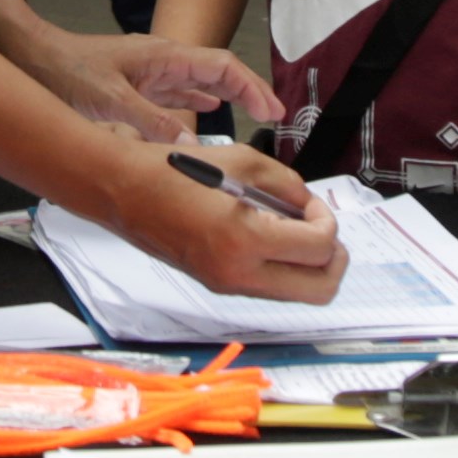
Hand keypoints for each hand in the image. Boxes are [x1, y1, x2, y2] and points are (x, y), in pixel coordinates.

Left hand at [26, 27, 283, 144]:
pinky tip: (206, 113)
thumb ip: (151, 122)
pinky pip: (177, 92)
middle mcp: (162, 61)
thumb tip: (191, 144)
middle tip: (273, 116)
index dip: (251, 87)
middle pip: (217, 73)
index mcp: (163, 56)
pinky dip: (197, 102)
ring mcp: (149, 72)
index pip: (222, 67)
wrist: (30, 57)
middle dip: (248, 91)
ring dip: (227, 97)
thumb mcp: (109, 99)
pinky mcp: (134, 85)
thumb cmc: (65, 70)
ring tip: (252, 115)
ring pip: (199, 82)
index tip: (273, 110)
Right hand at [134, 141, 342, 305]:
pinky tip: (271, 236)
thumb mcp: (243, 162)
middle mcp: (238, 273)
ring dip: (308, 266)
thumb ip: (288, 185)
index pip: (318, 249)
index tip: (314, 205)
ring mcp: (226, 284)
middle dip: (334, 261)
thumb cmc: (173, 170)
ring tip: (297, 232)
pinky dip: (282, 266)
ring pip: (295, 294)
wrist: (123, 190)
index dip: (328, 222)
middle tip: (326, 232)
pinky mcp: (217, 284)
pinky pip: (267, 286)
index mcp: (244, 240)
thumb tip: (310, 205)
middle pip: (319, 291)